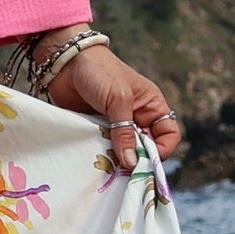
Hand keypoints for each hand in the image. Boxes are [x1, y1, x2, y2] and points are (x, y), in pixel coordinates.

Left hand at [44, 45, 183, 171]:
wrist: (65, 63)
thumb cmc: (99, 72)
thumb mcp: (118, 99)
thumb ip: (125, 131)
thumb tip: (132, 162)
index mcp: (151, 106)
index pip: (168, 135)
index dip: (163, 149)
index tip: (147, 161)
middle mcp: (137, 118)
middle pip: (146, 149)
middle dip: (138, 160)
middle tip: (126, 170)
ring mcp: (116, 126)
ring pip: (124, 153)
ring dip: (118, 160)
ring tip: (109, 166)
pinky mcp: (97, 130)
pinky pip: (104, 150)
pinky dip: (102, 157)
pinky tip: (96, 161)